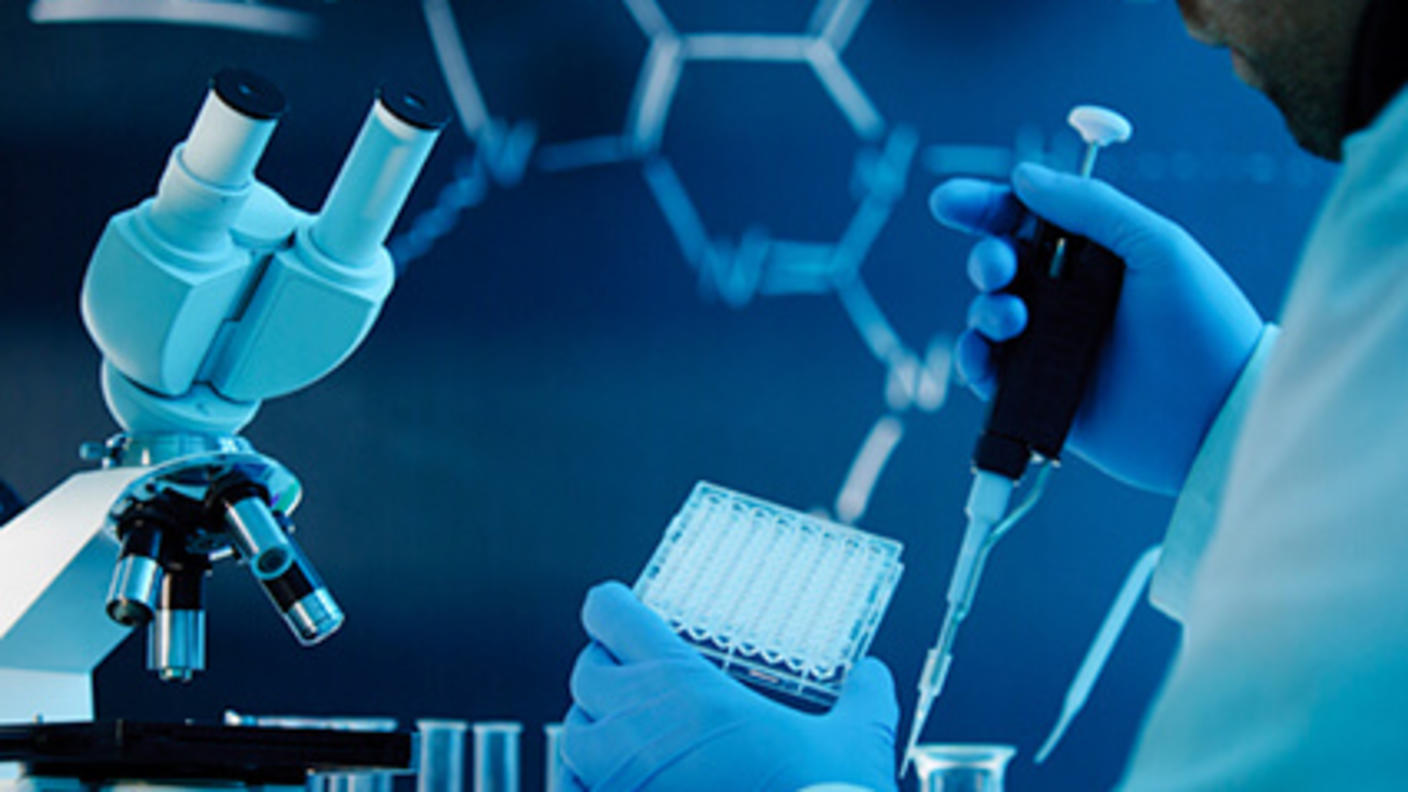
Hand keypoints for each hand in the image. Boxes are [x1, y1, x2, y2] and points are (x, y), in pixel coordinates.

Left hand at [558, 581, 898, 791]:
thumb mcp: (856, 743)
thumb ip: (865, 699)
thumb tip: (872, 675)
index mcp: (685, 687)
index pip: (611, 615)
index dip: (613, 606)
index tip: (625, 608)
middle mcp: (638, 726)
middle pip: (586, 671)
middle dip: (607, 665)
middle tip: (637, 669)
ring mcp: (620, 779)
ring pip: (574, 732)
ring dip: (594, 723)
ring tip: (628, 728)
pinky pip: (573, 789)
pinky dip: (586, 782)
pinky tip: (618, 782)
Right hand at [929, 163, 1264, 494]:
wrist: (1216, 419)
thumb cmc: (1204, 328)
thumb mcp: (1159, 246)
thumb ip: (1093, 205)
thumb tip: (1024, 176)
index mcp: (1098, 254)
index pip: (1029, 219)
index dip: (986, 206)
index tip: (950, 204)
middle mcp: (1071, 297)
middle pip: (1001, 264)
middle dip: (986, 259)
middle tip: (1000, 269)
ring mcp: (1052, 346)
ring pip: (987, 314)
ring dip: (983, 308)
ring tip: (1012, 320)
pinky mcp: (1040, 394)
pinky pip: (986, 371)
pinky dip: (972, 359)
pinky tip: (983, 353)